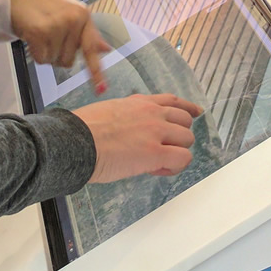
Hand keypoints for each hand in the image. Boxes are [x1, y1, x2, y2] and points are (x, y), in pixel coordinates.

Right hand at [10, 0, 110, 92]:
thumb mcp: (71, 14)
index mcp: (83, 15)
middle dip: (58, 53)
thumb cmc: (44, 6)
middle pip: (69, 61)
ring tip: (41, 33)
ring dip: (46, 53)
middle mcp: (73, 19)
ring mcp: (56, 25)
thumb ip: (88, 33)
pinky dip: (35, 53)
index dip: (97, 72)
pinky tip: (32, 37)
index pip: (91, 48)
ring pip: (54, 61)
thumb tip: (106, 48)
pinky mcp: (39, 32)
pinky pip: (41, 59)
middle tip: (50, 35)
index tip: (102, 89)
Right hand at [73, 94, 202, 182]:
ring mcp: (156, 131)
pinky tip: (157, 170)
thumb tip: (132, 132)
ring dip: (176, 151)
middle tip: (162, 149)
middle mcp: (152, 113)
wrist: (75, 140)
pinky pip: (182, 158)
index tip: (196, 112)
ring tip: (157, 162)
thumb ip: (128, 116)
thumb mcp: (110, 111)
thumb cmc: (83, 130)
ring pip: (187, 139)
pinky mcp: (155, 153)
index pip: (172, 101)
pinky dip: (174, 166)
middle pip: (185, 120)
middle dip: (177, 136)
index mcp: (140, 102)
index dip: (187, 109)